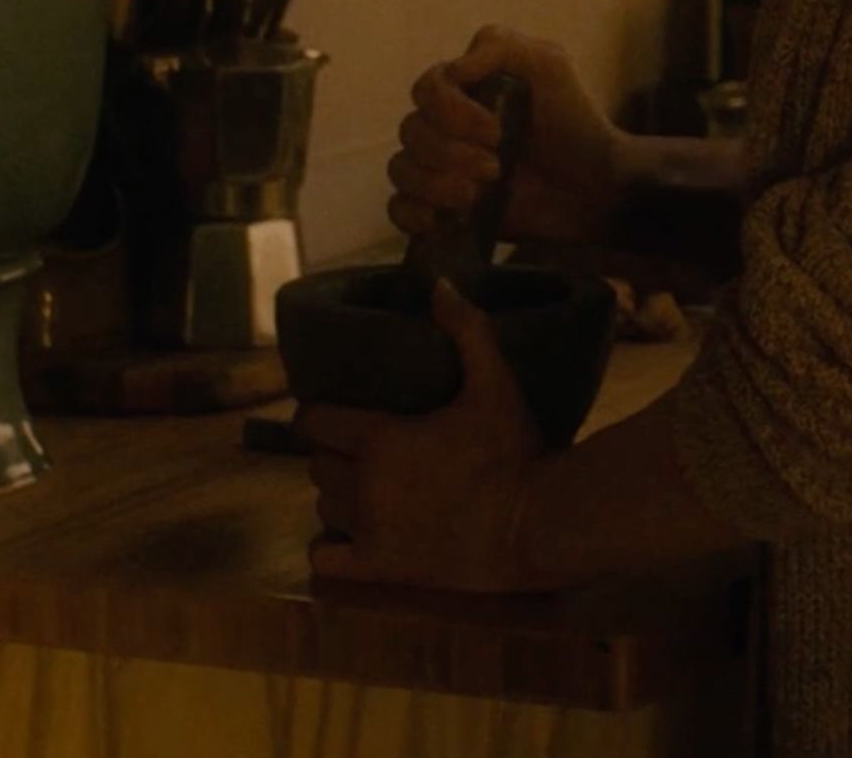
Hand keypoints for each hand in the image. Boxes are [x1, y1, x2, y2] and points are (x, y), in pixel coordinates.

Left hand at [299, 276, 550, 592]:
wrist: (536, 525)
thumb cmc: (514, 452)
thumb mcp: (495, 385)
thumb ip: (466, 331)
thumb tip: (439, 282)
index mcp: (378, 439)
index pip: (316, 421)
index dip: (318, 414)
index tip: (331, 412)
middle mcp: (361, 485)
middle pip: (317, 463)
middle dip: (331, 453)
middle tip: (357, 448)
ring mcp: (367, 531)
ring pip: (322, 506)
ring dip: (335, 494)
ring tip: (360, 488)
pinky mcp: (378, 568)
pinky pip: (325, 559)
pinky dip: (329, 547)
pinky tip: (349, 537)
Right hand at [387, 26, 627, 246]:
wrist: (595, 185)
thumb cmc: (573, 120)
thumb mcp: (549, 65)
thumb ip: (502, 48)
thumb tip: (452, 69)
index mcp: (462, 88)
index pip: (426, 90)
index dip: (452, 112)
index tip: (495, 132)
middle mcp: (443, 126)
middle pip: (411, 132)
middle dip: (451, 153)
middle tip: (496, 168)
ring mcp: (440, 169)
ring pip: (402, 170)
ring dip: (435, 184)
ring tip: (477, 196)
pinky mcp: (442, 209)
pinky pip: (399, 210)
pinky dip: (413, 214)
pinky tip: (443, 220)